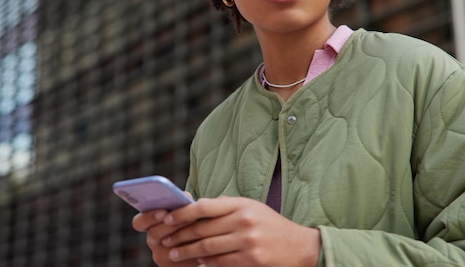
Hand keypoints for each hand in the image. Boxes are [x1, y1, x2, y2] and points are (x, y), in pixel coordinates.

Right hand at [133, 209, 199, 266]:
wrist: (198, 246)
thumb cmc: (188, 222)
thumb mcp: (181, 211)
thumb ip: (179, 203)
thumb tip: (185, 196)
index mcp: (149, 225)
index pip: (139, 222)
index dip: (149, 217)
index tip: (163, 212)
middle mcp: (152, 241)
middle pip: (155, 233)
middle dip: (174, 224)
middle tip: (189, 217)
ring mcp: (162, 256)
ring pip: (170, 246)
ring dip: (185, 235)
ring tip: (200, 226)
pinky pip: (183, 258)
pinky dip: (194, 248)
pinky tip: (205, 240)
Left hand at [160, 196, 320, 266]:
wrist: (300, 246)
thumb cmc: (270, 225)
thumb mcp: (250, 208)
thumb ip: (225, 207)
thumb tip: (194, 207)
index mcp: (241, 204)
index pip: (204, 206)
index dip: (182, 213)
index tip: (167, 218)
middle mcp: (243, 220)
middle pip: (202, 229)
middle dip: (180, 235)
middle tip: (164, 240)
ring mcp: (247, 241)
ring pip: (208, 247)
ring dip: (187, 252)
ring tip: (175, 254)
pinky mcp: (251, 260)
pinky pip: (220, 262)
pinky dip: (205, 263)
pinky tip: (196, 263)